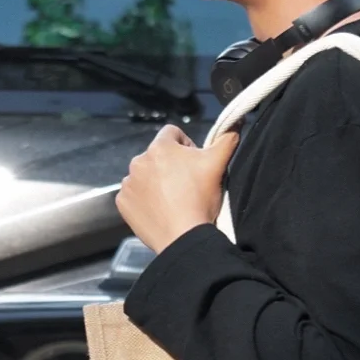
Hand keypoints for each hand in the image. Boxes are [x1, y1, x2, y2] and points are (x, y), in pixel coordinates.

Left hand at [116, 125, 239, 254]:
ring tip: (172, 200)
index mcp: (159, 147)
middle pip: (157, 156)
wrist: (182, 237)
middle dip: (170, 165)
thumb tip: (237, 122)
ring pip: (144, 175)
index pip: (172, 133)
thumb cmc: (200, 198)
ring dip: (155, 182)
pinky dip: (143, 199)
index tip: (195, 164)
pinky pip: (133, 195)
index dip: (186, 145)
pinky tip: (159, 209)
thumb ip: (227, 139)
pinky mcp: (123, 203)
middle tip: (185, 185)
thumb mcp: (218, 165)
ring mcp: (128, 183)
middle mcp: (138, 161)